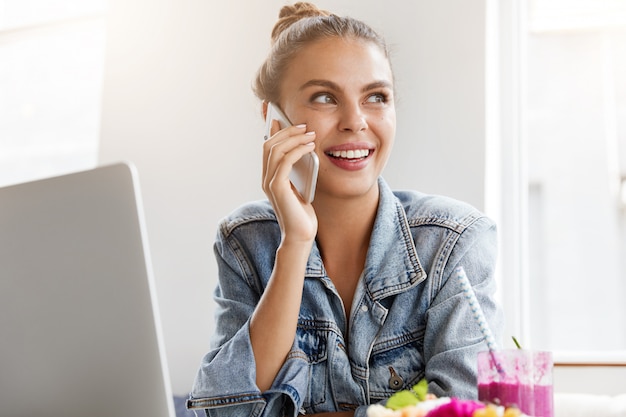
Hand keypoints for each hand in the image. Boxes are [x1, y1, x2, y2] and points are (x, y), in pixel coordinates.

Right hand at [262, 120, 317, 243]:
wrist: (300, 235)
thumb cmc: (303, 213)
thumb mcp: (300, 186)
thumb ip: (298, 170)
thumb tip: (303, 149)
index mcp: (269, 177)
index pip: (267, 147)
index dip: (274, 131)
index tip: (285, 119)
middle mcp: (266, 178)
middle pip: (269, 145)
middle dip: (287, 131)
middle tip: (305, 126)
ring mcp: (270, 183)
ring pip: (275, 150)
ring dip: (294, 138)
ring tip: (310, 134)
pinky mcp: (278, 188)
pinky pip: (284, 161)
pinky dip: (297, 150)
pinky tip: (310, 147)